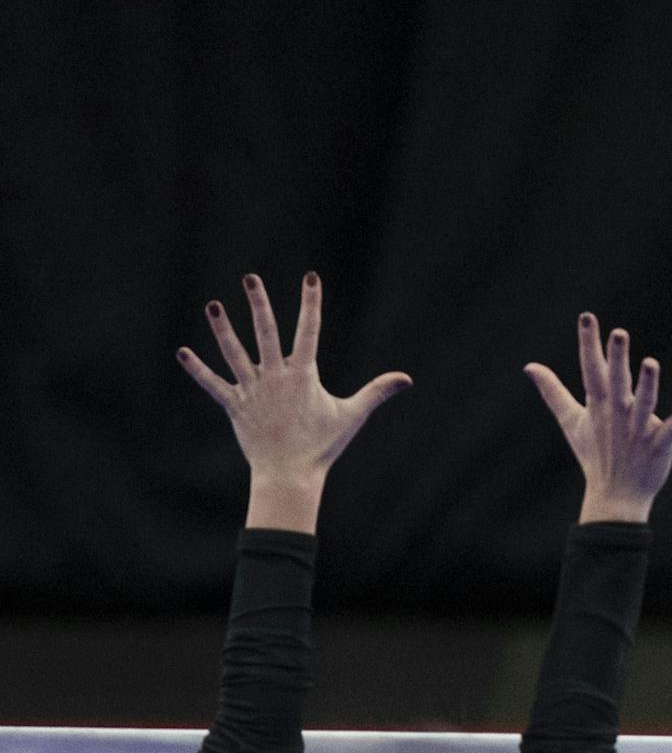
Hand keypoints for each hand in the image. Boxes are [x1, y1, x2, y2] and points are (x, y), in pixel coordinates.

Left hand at [178, 273, 410, 531]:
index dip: (311, 302)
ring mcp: (253, 390)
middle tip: (250, 278)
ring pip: (234, 353)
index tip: (311, 278)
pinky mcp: (235, 405)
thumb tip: (406, 379)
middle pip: (265, 332)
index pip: (309, 330)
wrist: (291, 474)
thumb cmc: (323, 445)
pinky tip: (182, 352)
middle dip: (258, 303)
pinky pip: (213, 384)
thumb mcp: (352, 415)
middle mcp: (275, 377)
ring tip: (213, 306)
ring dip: (222, 329)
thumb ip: (376, 392)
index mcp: (303, 375)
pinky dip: (197, 370)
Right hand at [526, 315, 671, 524]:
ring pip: (643, 404)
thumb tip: (529, 367)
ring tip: (650, 363)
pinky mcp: (658, 446)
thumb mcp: (571, 421)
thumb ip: (553, 391)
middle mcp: (618, 414)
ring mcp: (637, 431)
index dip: (589, 343)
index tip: (587, 317)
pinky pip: (669, 433)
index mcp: (598, 404)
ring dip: (647, 385)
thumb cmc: (594, 453)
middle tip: (619, 333)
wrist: (614, 496)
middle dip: (617, 359)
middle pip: (617, 383)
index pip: (591, 368)